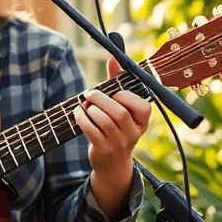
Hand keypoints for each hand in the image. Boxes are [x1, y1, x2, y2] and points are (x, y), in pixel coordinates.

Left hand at [73, 58, 151, 217]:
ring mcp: (119, 143)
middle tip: (90, 94)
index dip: (126, 97)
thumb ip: (117, 82)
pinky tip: (78, 113)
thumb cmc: (116, 127)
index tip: (114, 94)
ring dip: (90, 109)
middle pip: (119, 112)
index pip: (142, 106)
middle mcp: (134, 133)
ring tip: (85, 105)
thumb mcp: (121, 106)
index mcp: (143, 121)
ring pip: (104, 121)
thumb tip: (112, 57)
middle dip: (101, 99)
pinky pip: (91, 130)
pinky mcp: (104, 150)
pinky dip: (81, 118)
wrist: (112, 164)